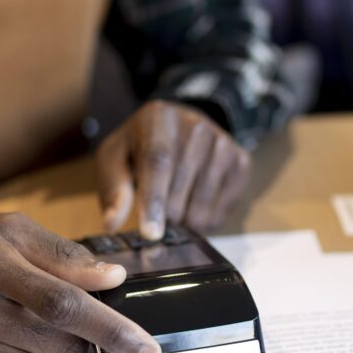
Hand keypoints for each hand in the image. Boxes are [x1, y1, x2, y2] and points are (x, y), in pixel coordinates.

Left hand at [97, 100, 250, 238]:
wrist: (180, 126)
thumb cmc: (140, 146)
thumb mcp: (115, 158)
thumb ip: (113, 188)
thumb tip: (112, 223)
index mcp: (159, 118)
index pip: (159, 162)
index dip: (154, 200)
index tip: (151, 234)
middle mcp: (196, 126)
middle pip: (181, 189)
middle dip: (166, 217)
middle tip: (156, 218)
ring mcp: (223, 143)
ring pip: (203, 204)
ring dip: (186, 221)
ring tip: (175, 210)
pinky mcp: (240, 161)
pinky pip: (224, 209)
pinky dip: (207, 221)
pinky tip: (194, 207)